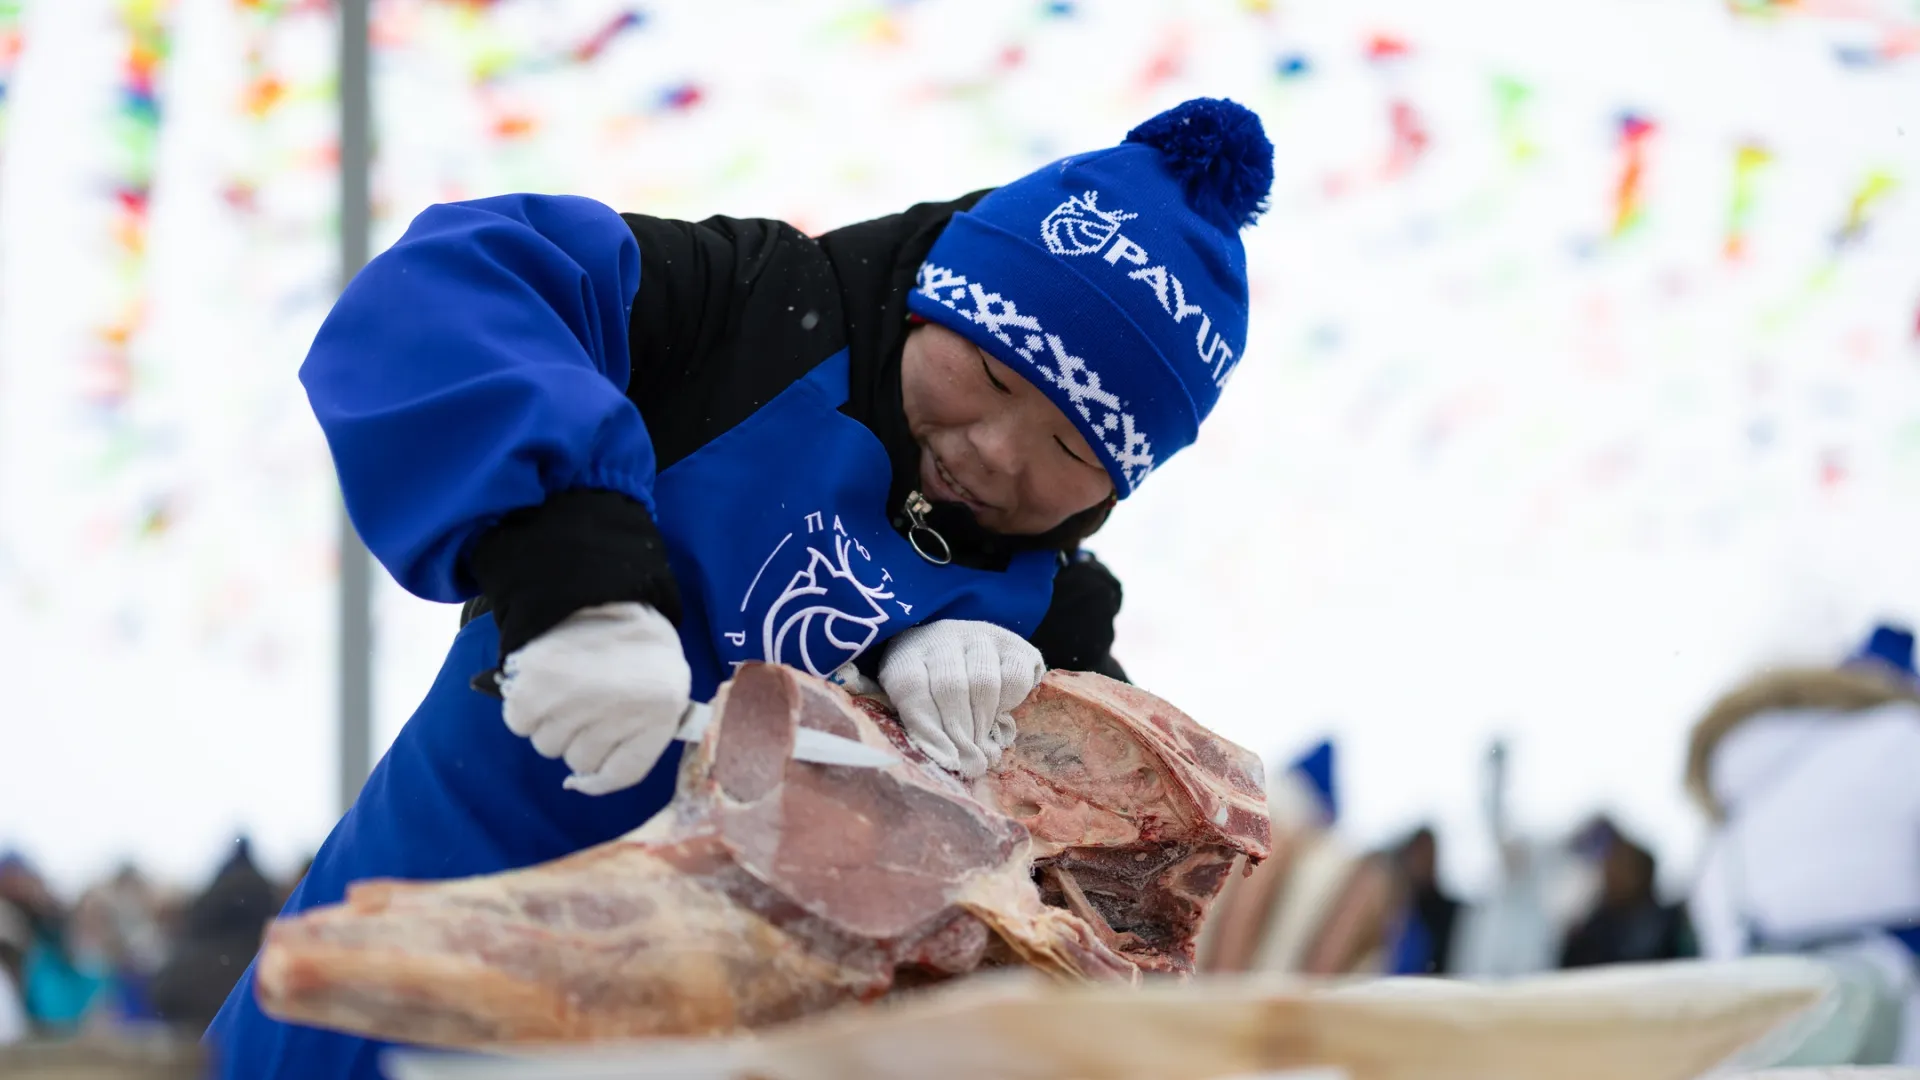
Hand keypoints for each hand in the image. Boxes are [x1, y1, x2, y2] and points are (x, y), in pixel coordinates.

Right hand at [498, 602, 689, 795]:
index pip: (622, 774)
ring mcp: (575, 702)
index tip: (597, 750)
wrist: (596, 580)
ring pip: (548, 745)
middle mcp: (620, 712)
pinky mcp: (534, 688)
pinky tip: (542, 680)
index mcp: (662, 711)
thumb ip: (636, 738)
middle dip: (580, 734)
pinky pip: (520, 724)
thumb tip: (580, 783)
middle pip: (579, 760)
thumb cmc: (633, 639)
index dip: (603, 770)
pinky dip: (525, 708)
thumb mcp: (659, 683)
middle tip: (587, 695)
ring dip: (551, 721)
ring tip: (566, 683)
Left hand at [878, 619, 1043, 778]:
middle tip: (969, 764)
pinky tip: (1001, 716)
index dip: (928, 728)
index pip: (911, 687)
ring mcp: (979, 637)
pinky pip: (1015, 676)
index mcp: (907, 653)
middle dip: (961, 733)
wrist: (963, 652)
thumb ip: (917, 727)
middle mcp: (942, 637)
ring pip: (984, 682)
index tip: (945, 760)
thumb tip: (942, 761)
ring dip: (984, 723)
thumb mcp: (911, 702)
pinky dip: (1010, 702)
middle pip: (950, 686)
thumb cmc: (930, 688)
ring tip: (984, 751)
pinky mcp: (1012, 643)